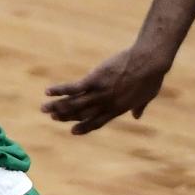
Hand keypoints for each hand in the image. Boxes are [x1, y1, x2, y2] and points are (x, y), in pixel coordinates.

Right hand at [42, 47, 166, 133]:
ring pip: (74, 103)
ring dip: (57, 106)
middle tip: (52, 117)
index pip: (97, 122)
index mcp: (118, 108)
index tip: (73, 131)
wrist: (149, 63)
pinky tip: (47, 91)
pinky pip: (73, 88)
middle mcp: (106, 104)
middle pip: (81, 113)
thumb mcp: (147, 95)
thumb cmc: (151, 77)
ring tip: (43, 108)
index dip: (84, 127)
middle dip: (66, 116)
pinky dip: (59, 90)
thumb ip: (139, 106)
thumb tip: (137, 115)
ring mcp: (99, 92)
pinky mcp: (94, 79)